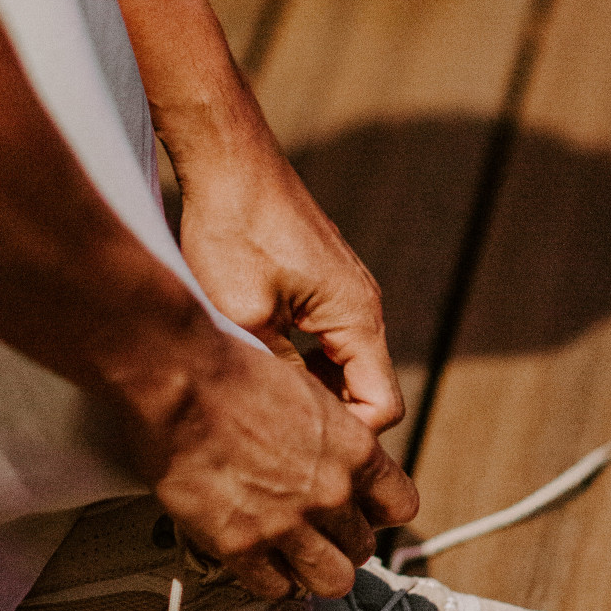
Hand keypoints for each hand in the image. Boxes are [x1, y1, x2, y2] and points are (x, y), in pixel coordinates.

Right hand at [117, 325, 417, 598]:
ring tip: (292, 558)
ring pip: (331, 580)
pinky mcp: (241, 546)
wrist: (177, 380)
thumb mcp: (304, 389)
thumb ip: (329, 433)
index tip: (359, 510)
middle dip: (340, 542)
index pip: (401, 505)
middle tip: (316, 533)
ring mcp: (287, 524)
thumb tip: (331, 453)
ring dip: (313, 571)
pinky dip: (267, 579)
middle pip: (363, 548)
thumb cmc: (231, 370)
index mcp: (353, 449)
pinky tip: (255, 560)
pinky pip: (273, 588)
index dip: (377, 511)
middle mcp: (330, 493)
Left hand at [176, 136, 403, 433]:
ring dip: (311, 390)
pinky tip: (257, 362)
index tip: (296, 447)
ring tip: (260, 400)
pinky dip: (302, 362)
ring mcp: (345, 292)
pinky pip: (327, 340)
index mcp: (357, 317)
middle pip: (366, 391)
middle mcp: (364, 305)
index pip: (382, 407)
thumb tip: (290, 421)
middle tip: (271, 434)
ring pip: (345, 367)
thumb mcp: (244, 316)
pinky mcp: (322, 282)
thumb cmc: (233, 230)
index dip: (346, 438)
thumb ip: (278, 374)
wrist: (227, 163)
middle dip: (327, 420)